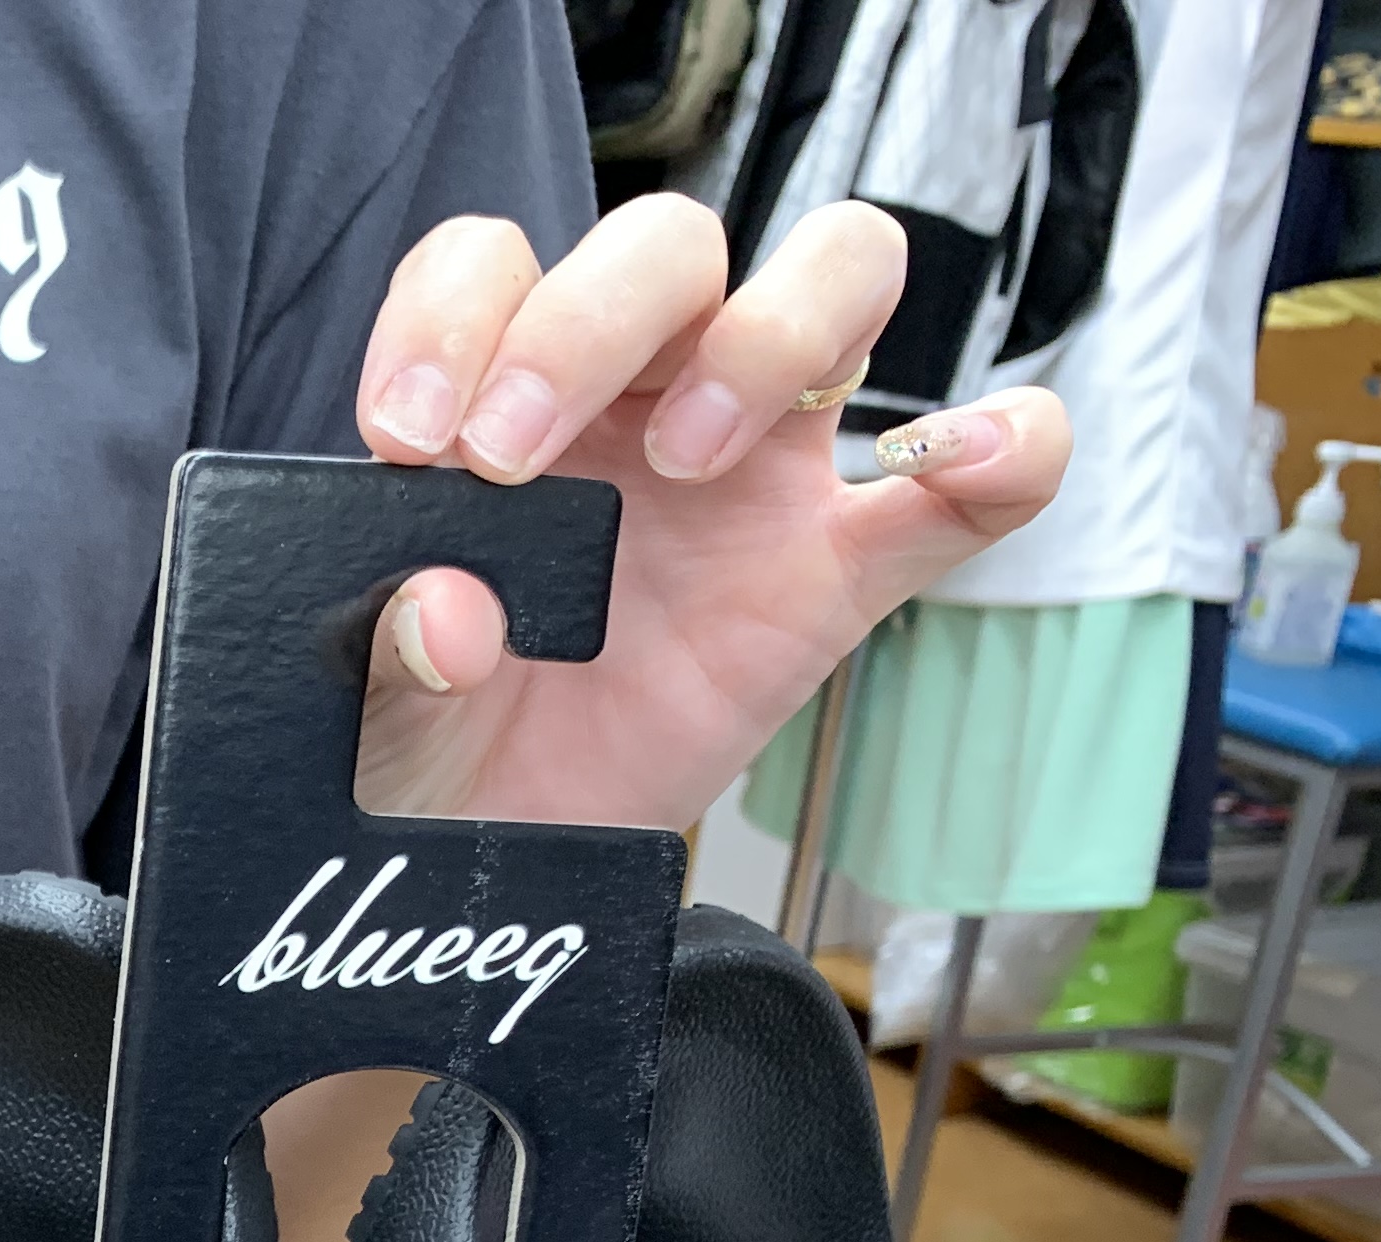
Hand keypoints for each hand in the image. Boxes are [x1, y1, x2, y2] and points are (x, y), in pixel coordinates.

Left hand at [346, 194, 1070, 831]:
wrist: (500, 856)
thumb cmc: (432, 746)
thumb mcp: (376, 713)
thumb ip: (390, 657)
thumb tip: (450, 615)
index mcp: (507, 401)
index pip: (495, 266)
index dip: (453, 315)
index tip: (411, 436)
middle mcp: (639, 400)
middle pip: (669, 247)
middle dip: (587, 321)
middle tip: (512, 460)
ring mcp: (757, 475)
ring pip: (835, 278)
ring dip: (771, 334)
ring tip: (687, 462)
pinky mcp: (838, 575)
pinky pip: (971, 487)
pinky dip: (1004, 447)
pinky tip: (967, 457)